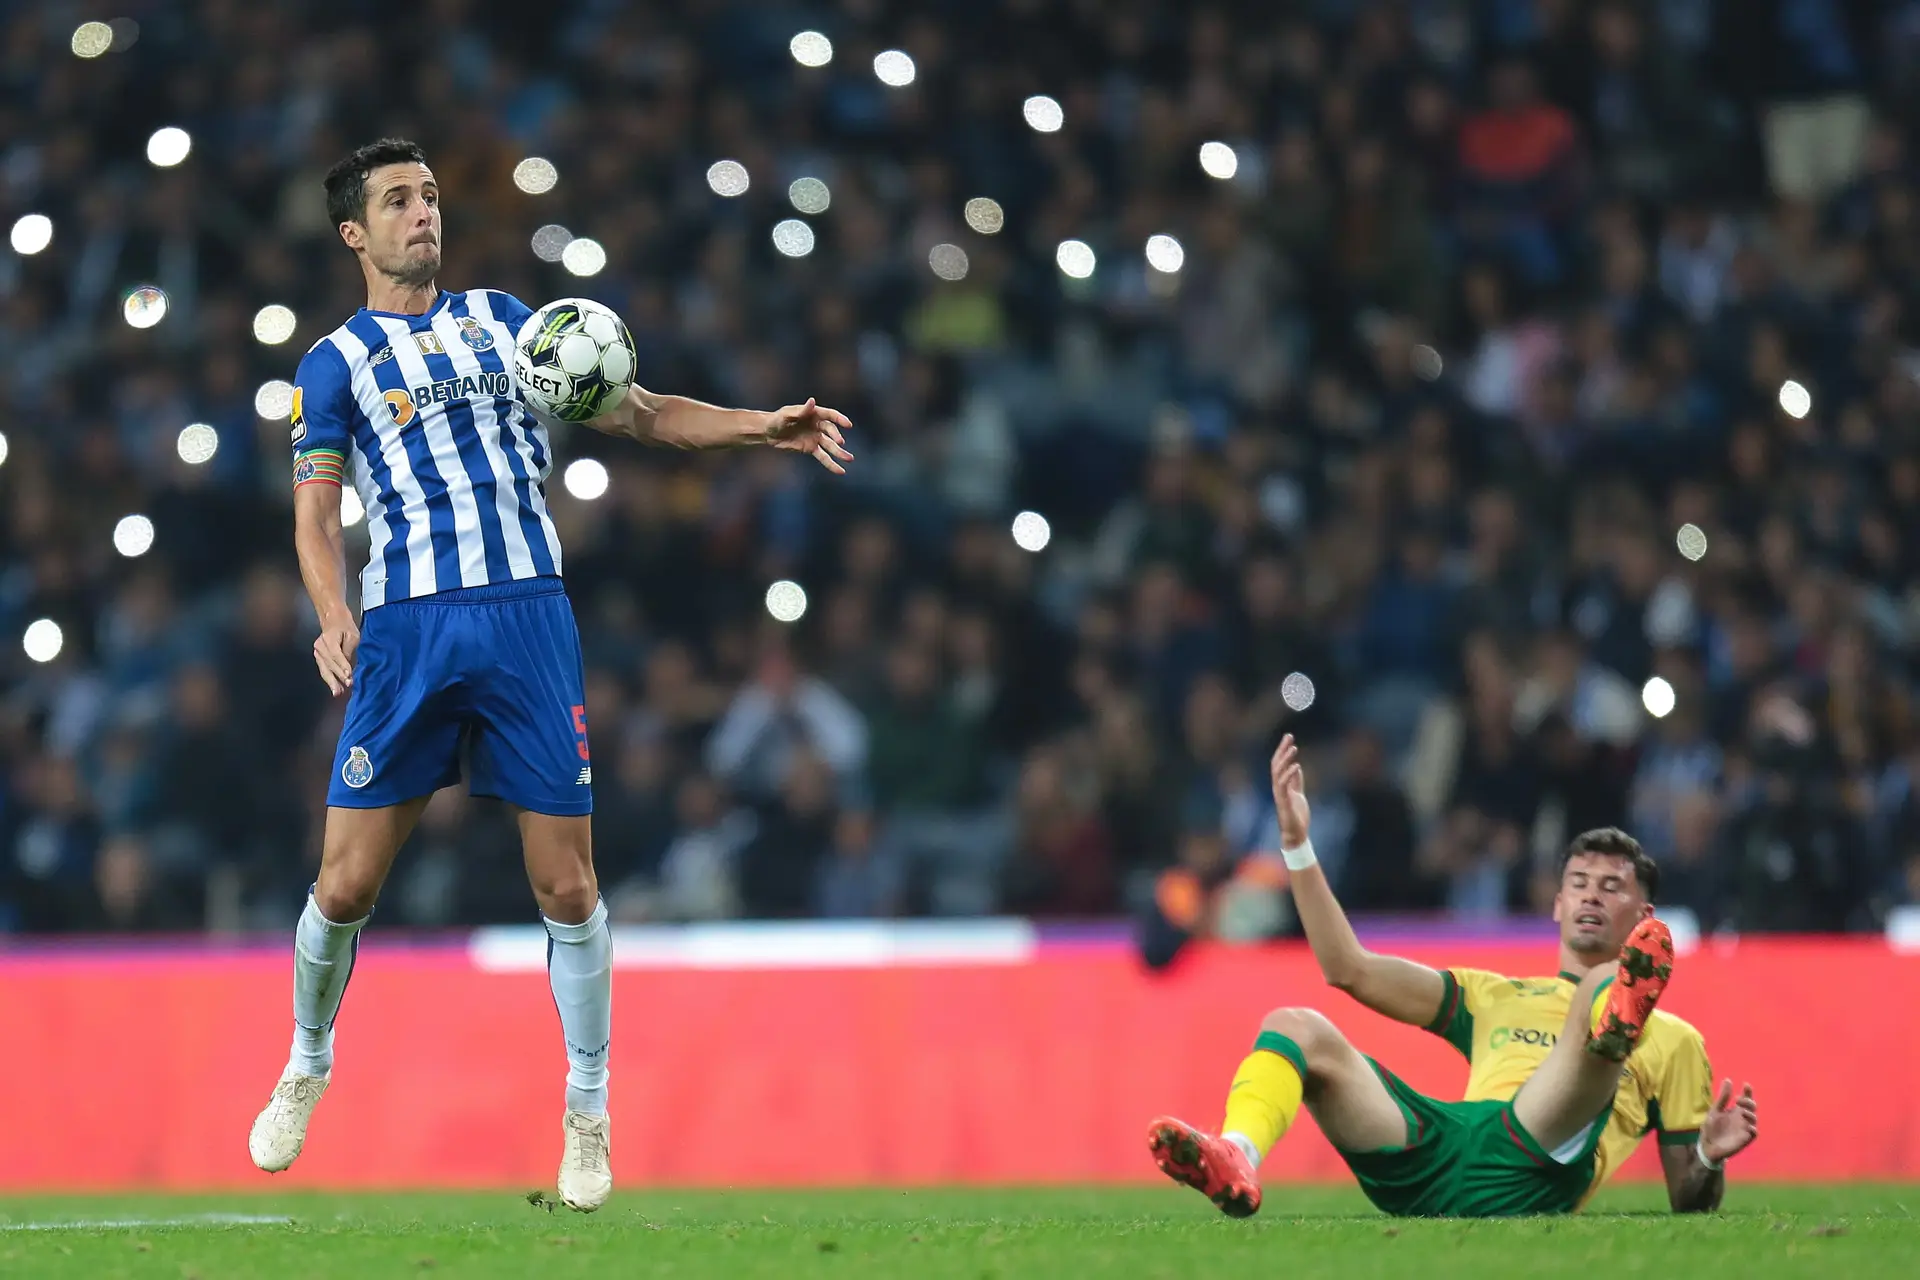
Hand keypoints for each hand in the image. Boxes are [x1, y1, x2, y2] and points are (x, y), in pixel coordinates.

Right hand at [314, 618, 359, 696]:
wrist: (333, 618)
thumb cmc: (345, 626)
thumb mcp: (352, 636)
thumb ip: (349, 651)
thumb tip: (348, 666)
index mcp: (328, 640)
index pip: (337, 656)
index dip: (343, 668)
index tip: (349, 677)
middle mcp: (320, 647)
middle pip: (329, 664)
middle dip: (338, 677)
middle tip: (345, 688)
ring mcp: (317, 652)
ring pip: (324, 669)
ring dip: (331, 681)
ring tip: (337, 692)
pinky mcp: (318, 656)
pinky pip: (323, 668)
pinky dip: (328, 678)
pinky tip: (333, 686)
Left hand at [766, 398, 853, 473]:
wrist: (768, 432)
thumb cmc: (776, 419)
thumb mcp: (787, 414)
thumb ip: (801, 410)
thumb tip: (812, 401)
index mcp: (814, 413)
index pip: (830, 416)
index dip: (840, 419)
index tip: (848, 425)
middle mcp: (817, 425)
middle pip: (831, 431)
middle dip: (836, 437)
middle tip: (840, 443)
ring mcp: (815, 438)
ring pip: (830, 446)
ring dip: (840, 452)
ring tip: (849, 459)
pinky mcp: (811, 448)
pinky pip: (823, 456)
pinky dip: (831, 464)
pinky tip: (840, 471)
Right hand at [1268, 733, 1310, 849]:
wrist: (1296, 834)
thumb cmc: (1297, 816)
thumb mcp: (1298, 794)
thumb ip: (1296, 782)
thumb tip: (1297, 767)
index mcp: (1281, 785)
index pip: (1279, 764)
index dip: (1283, 750)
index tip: (1289, 738)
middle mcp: (1278, 788)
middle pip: (1276, 764)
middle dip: (1282, 750)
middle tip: (1289, 736)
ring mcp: (1279, 795)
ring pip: (1278, 773)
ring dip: (1285, 760)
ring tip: (1293, 748)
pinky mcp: (1283, 802)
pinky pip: (1284, 786)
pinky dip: (1289, 775)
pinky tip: (1296, 766)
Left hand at [1700, 1080, 1757, 1163]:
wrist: (1708, 1146)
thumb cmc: (1712, 1128)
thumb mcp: (1715, 1110)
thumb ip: (1723, 1097)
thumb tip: (1728, 1079)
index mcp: (1735, 1110)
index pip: (1745, 1099)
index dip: (1748, 1092)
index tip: (1746, 1084)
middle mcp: (1742, 1118)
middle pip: (1752, 1107)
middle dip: (1749, 1102)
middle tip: (1738, 1100)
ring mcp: (1744, 1128)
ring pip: (1754, 1119)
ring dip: (1750, 1113)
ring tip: (1741, 1110)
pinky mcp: (1745, 1139)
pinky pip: (1754, 1133)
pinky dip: (1753, 1128)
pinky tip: (1747, 1125)